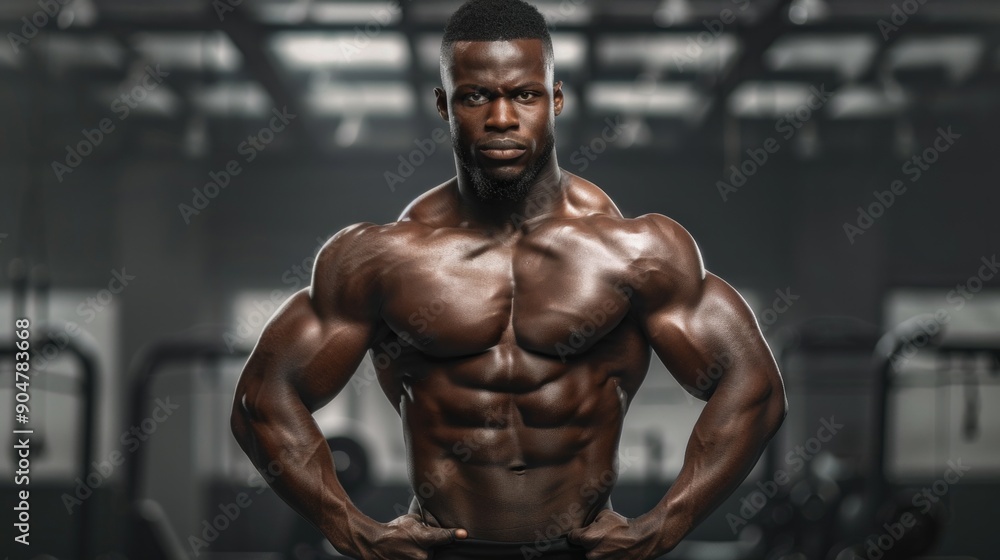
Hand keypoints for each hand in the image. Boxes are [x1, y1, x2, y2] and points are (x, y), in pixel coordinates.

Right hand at [333, 512, 466, 559]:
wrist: (375, 544)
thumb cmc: (394, 530)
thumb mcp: (412, 519)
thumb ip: (427, 522)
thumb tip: (438, 520)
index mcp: (423, 538)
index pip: (443, 536)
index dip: (454, 534)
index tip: (464, 533)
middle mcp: (422, 554)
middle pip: (438, 550)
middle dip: (434, 545)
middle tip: (420, 540)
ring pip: (430, 557)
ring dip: (425, 552)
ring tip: (411, 546)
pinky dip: (418, 555)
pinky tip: (409, 550)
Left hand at [566, 510, 665, 559]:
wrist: (642, 539)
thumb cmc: (624, 526)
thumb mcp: (604, 515)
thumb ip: (591, 523)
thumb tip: (587, 526)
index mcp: (587, 538)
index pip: (572, 537)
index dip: (577, 534)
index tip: (582, 533)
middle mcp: (591, 553)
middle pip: (583, 549)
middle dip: (589, 544)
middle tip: (600, 540)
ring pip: (593, 557)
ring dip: (597, 552)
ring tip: (608, 546)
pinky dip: (607, 557)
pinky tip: (613, 551)